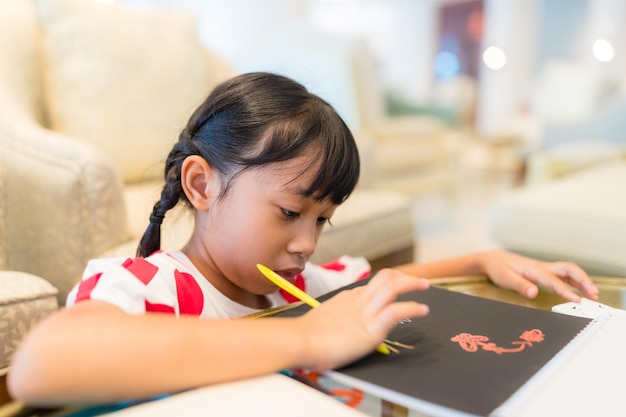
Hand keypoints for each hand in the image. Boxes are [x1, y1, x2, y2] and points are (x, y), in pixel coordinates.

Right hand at [299, 269, 429, 370]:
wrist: (300, 341)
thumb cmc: (305, 338)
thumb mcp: (322, 321)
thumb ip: (333, 320)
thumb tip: (332, 327)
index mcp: (347, 299)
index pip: (370, 286)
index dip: (387, 285)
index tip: (396, 287)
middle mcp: (358, 301)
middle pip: (385, 278)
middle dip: (404, 277)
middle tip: (418, 281)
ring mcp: (365, 312)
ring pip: (393, 287)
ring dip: (412, 284)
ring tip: (425, 286)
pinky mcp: (371, 327)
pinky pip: (396, 311)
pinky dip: (412, 308)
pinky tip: (422, 310)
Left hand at [480, 250, 598, 302]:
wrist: (494, 260)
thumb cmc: (499, 269)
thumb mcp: (505, 279)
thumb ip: (520, 286)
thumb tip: (534, 293)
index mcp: (534, 270)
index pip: (554, 280)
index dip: (566, 290)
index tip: (577, 300)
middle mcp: (542, 267)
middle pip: (568, 269)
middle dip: (583, 280)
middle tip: (594, 293)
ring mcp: (544, 268)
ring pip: (569, 271)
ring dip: (582, 280)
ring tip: (593, 293)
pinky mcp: (544, 271)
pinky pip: (563, 274)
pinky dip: (575, 280)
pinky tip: (581, 289)